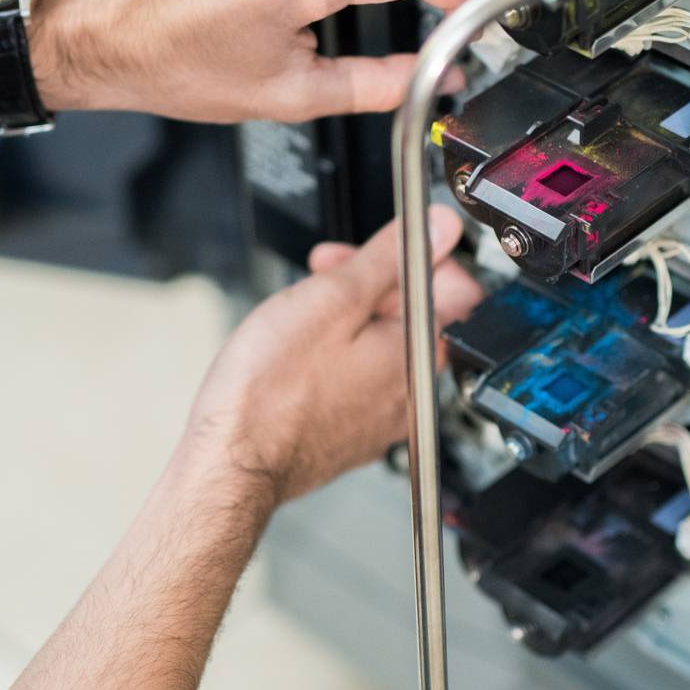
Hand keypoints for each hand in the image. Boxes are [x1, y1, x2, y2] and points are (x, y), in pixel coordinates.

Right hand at [185, 207, 484, 506]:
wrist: (230, 461)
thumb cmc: (269, 391)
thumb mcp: (329, 298)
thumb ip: (388, 258)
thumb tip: (441, 228)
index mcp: (418, 355)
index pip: (458, 288)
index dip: (419, 255)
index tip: (383, 249)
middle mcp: (412, 393)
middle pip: (417, 317)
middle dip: (375, 283)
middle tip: (329, 273)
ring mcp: (383, 420)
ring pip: (384, 348)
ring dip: (352, 318)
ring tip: (305, 313)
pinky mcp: (353, 435)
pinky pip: (361, 381)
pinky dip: (338, 357)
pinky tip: (300, 354)